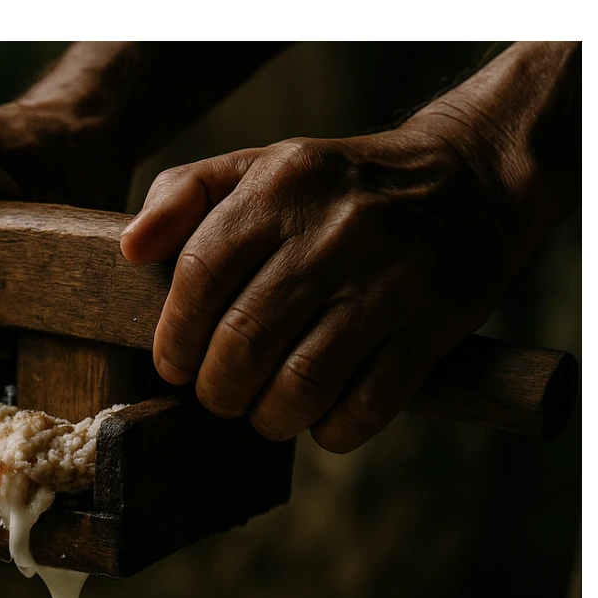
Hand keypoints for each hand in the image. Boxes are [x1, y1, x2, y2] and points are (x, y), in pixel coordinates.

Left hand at [119, 124, 531, 451]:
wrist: (467, 180)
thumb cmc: (341, 189)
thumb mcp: (264, 166)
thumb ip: (187, 193)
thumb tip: (130, 249)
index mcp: (280, 189)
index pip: (199, 276)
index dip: (176, 338)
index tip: (176, 365)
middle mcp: (332, 233)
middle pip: (242, 344)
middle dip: (219, 391)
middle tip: (222, 396)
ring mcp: (386, 284)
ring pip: (299, 387)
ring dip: (270, 420)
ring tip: (266, 413)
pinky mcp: (429, 329)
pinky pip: (363, 408)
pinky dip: (332, 432)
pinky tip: (323, 420)